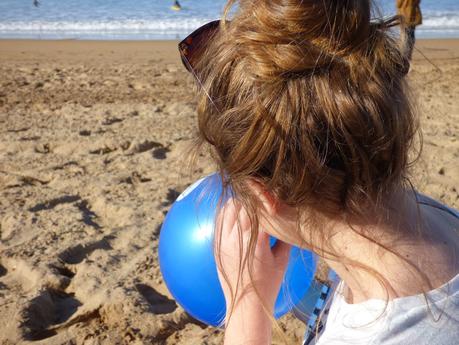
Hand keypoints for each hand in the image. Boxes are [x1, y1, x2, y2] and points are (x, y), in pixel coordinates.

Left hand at [215, 198, 290, 317]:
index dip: (267, 200)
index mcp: (257, 239)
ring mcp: (224, 241)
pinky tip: (236, 213)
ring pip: (229, 208)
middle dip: (255, 200)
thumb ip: (284, 236)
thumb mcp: (283, 258)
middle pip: (244, 204)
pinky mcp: (217, 245)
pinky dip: (227, 213)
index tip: (273, 197)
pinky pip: (219, 220)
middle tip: (262, 198)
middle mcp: (238, 237)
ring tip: (249, 205)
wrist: (247, 304)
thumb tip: (286, 217)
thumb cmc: (269, 283)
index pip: (261, 207)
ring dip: (240, 203)